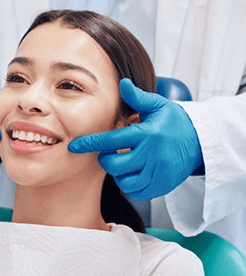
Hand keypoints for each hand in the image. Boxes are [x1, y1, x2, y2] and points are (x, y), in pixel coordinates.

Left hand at [68, 79, 202, 199]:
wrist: (201, 142)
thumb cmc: (176, 122)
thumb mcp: (159, 105)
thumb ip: (138, 98)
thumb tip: (122, 83)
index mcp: (146, 134)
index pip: (111, 140)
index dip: (90, 144)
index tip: (74, 146)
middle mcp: (151, 155)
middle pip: (114, 165)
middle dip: (106, 160)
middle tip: (112, 153)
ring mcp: (157, 173)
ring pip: (123, 181)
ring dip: (118, 173)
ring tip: (126, 163)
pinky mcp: (162, 186)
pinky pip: (136, 192)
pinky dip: (130, 185)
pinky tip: (134, 173)